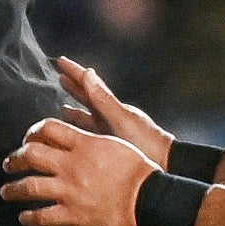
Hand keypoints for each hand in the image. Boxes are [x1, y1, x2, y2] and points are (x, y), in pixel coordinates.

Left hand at [2, 115, 151, 225]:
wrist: (150, 199)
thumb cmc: (140, 171)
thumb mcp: (116, 144)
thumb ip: (92, 141)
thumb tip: (80, 140)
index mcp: (84, 144)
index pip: (48, 129)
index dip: (32, 132)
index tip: (28, 139)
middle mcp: (71, 165)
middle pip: (31, 154)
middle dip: (15, 158)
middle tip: (9, 163)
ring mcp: (70, 190)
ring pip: (29, 186)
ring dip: (13, 189)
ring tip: (6, 191)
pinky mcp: (73, 214)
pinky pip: (43, 216)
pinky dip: (30, 218)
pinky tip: (24, 218)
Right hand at [52, 56, 171, 169]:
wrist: (164, 165)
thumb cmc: (146, 142)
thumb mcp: (121, 119)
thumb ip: (103, 99)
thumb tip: (89, 73)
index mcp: (112, 108)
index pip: (89, 85)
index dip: (75, 72)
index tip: (60, 60)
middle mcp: (110, 117)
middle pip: (88, 98)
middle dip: (74, 87)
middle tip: (60, 76)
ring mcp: (111, 132)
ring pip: (88, 117)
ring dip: (76, 110)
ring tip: (62, 106)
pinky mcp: (111, 147)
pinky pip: (90, 135)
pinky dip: (81, 132)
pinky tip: (75, 134)